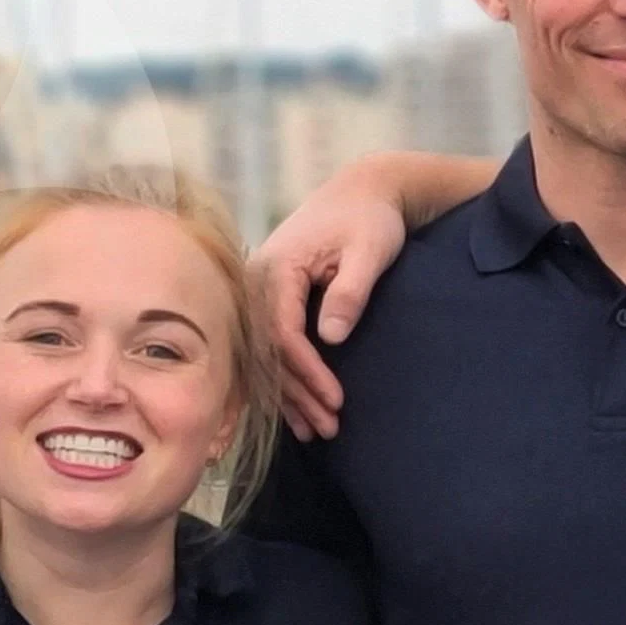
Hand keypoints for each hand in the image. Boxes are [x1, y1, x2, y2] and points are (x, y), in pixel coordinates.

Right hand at [252, 172, 418, 438]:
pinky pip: (265, 346)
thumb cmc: (369, 219)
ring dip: (288, 396)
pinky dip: (280, 380)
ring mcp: (257, 290)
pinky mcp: (267, 299)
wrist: (361, 193)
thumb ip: (351, 291)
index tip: (336, 400)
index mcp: (277, 266)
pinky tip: (294, 412)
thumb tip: (331, 338)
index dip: (307, 372)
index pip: (282, 332)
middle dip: (297, 395)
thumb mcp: (369, 250)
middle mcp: (256, 279)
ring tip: (316, 431)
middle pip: (267, 351)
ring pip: (263, 354)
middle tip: (329, 428)